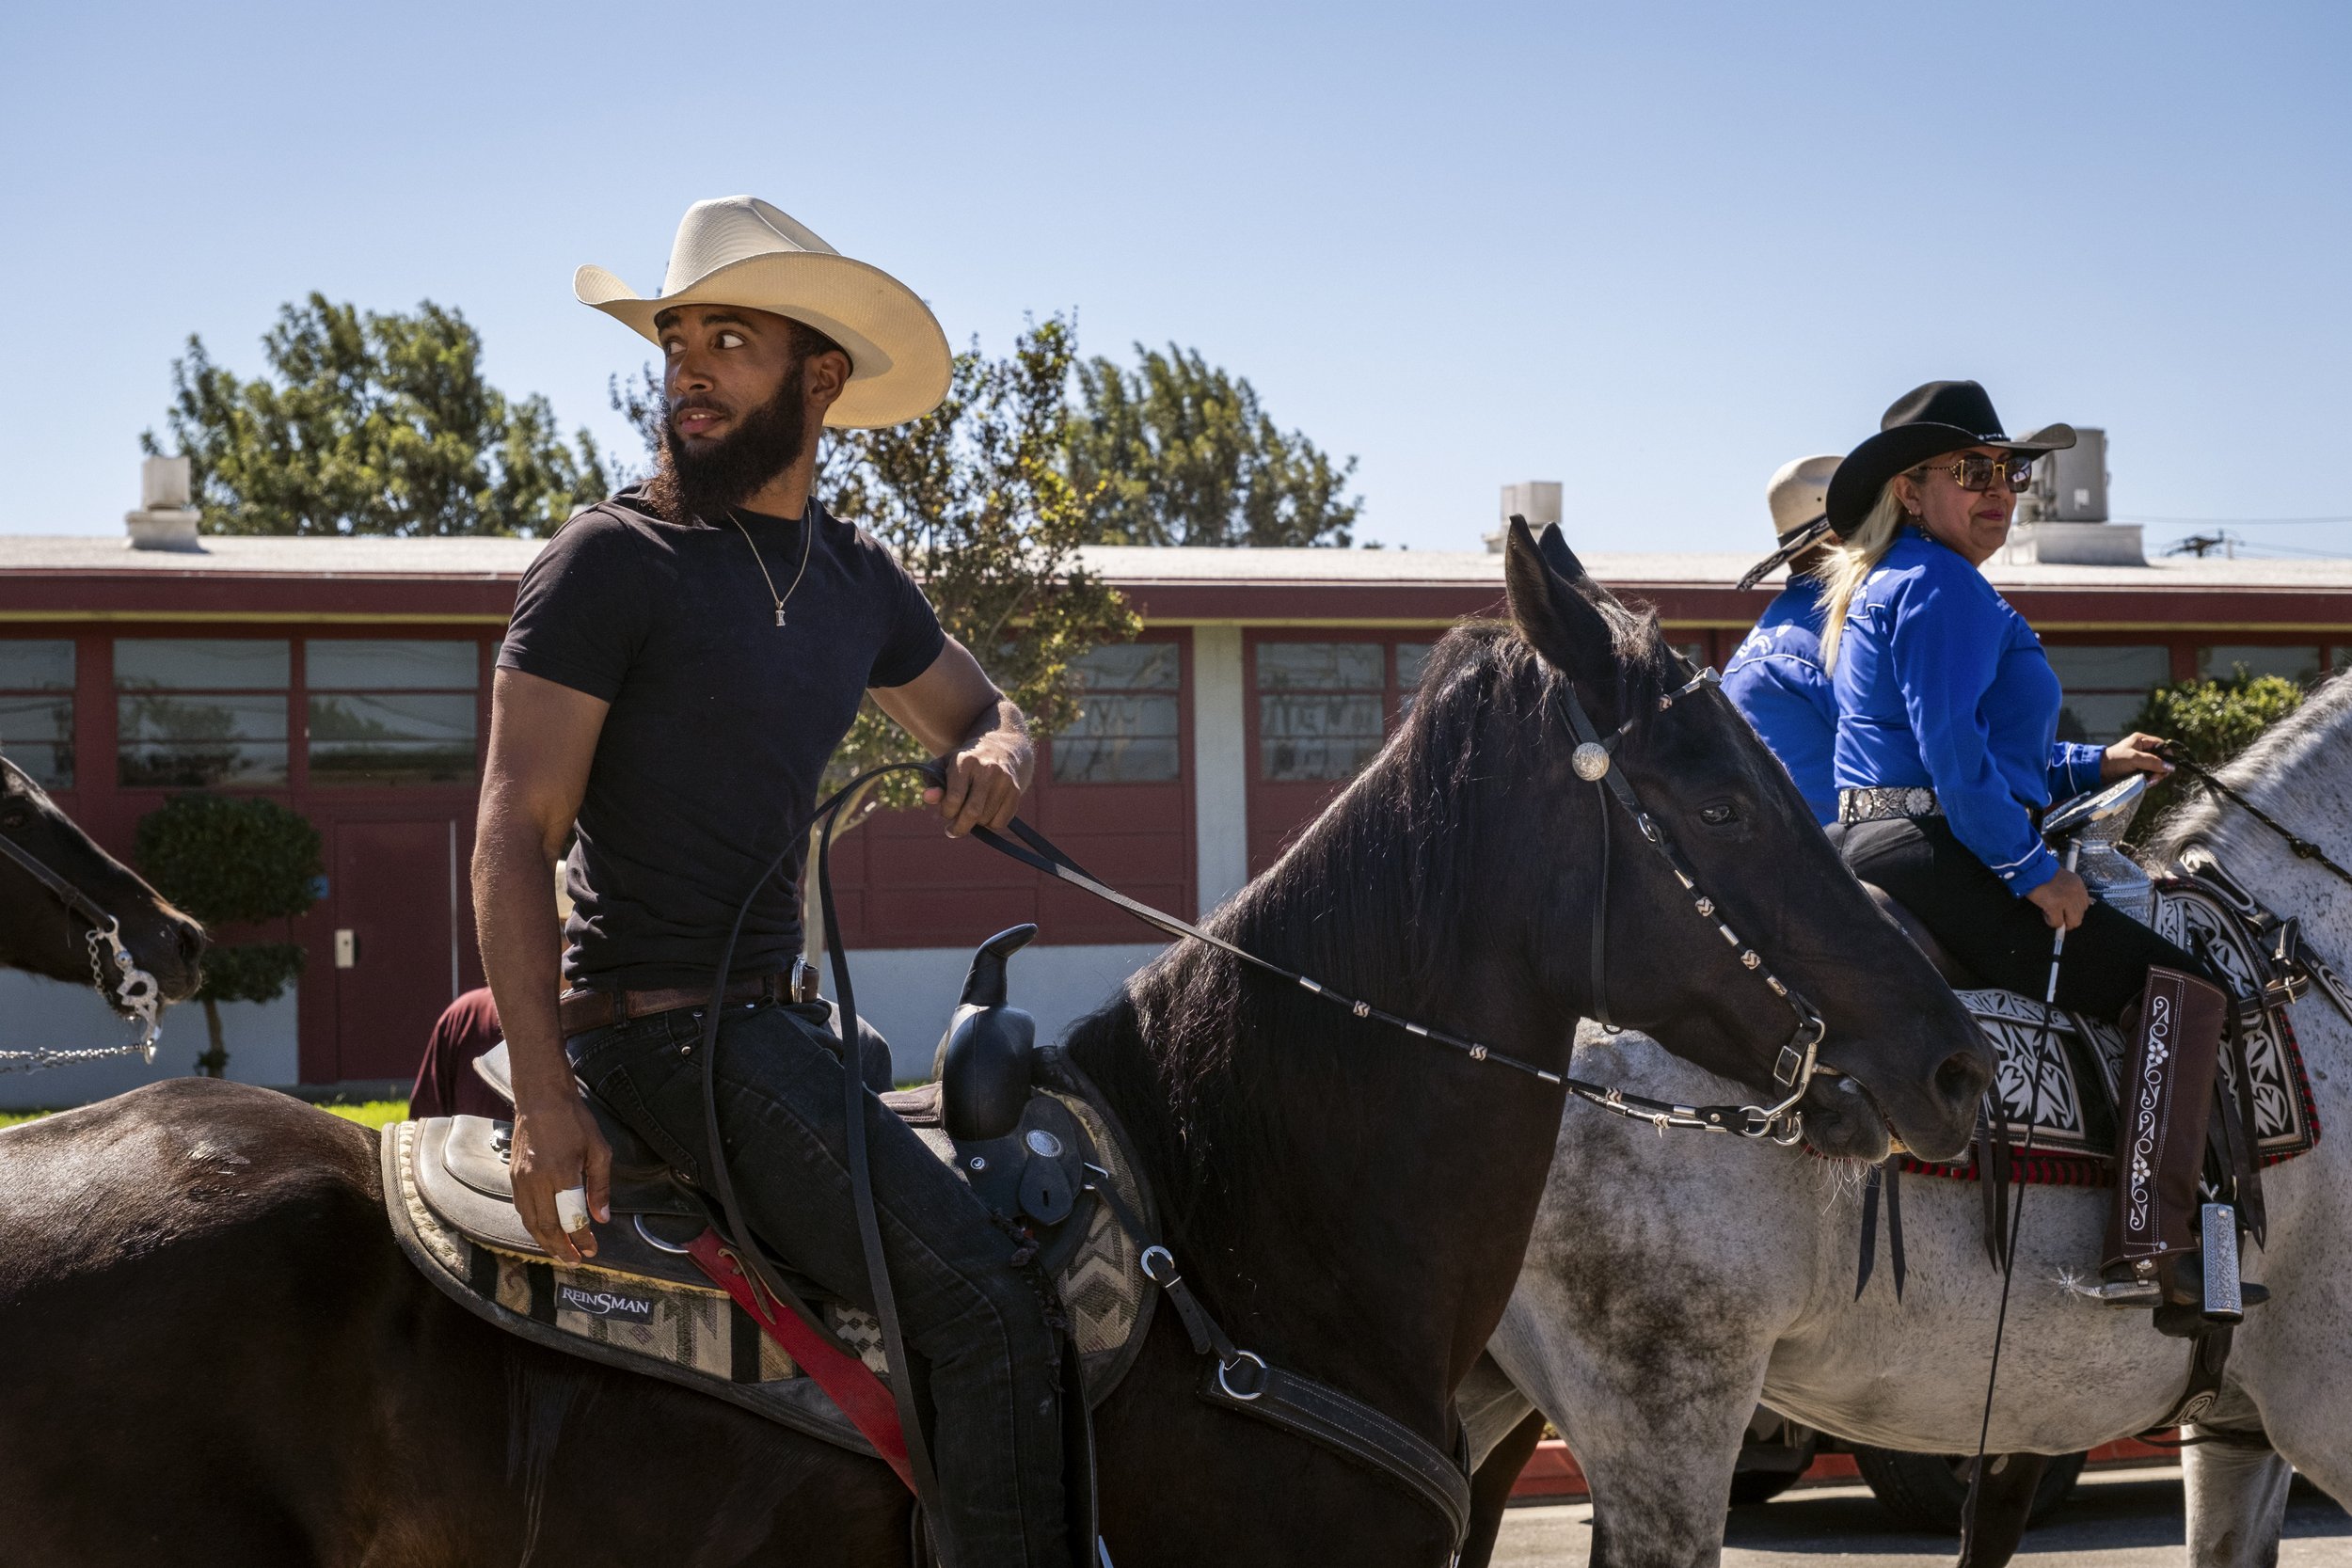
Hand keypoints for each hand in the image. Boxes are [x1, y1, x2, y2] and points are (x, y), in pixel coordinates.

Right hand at [510, 1085, 611, 1263]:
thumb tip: (602, 1218)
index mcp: (561, 1174)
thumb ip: (600, 1187)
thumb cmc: (574, 1120)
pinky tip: (545, 1230)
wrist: (540, 1098)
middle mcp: (537, 1181)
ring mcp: (521, 1180)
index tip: (592, 1250)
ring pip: (530, 1222)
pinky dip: (533, 1225)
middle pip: (546, 1227)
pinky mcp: (513, 1177)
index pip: (571, 1218)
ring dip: (545, 1241)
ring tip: (561, 1251)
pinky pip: (522, 1210)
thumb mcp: (598, 1150)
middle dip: (561, 1248)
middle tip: (575, 1260)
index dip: (582, 1238)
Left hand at [924, 729, 1028, 837]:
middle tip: (953, 830)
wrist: (1000, 749)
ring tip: (970, 814)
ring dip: (975, 824)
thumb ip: (933, 782)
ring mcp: (1004, 780)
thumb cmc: (965, 763)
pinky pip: (1001, 822)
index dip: (946, 812)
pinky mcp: (1015, 791)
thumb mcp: (944, 766)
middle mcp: (987, 769)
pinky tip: (985, 814)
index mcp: (965, 761)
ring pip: (986, 819)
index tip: (946, 812)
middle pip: (972, 813)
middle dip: (959, 827)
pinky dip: (990, 825)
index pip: (954, 798)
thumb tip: (928, 797)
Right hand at [2025, 867, 2091, 931]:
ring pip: (2072, 922)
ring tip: (2051, 913)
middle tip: (2058, 916)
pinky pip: (2057, 923)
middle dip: (2069, 919)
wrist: (2031, 868)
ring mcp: (2066, 900)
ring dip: (2061, 921)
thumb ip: (2071, 891)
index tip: (2065, 910)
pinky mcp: (2055, 905)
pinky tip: (2044, 912)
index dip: (2074, 910)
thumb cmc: (2042, 873)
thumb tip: (2073, 907)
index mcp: (2078, 885)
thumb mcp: (2063, 879)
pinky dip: (2050, 921)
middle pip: (2080, 916)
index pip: (2085, 905)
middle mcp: (2076, 893)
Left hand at [2100, 731, 2172, 782]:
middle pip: (2162, 759)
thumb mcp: (2134, 759)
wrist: (2097, 772)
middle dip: (2160, 769)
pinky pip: (2150, 775)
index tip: (2167, 767)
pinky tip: (2145, 783)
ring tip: (2148, 781)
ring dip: (2155, 776)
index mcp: (2142, 741)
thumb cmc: (2114, 761)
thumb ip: (2153, 762)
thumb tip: (2171, 767)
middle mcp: (2143, 750)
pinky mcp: (2138, 771)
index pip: (2163, 746)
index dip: (2167, 756)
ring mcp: (2141, 761)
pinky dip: (2150, 780)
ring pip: (2157, 769)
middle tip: (2154, 778)